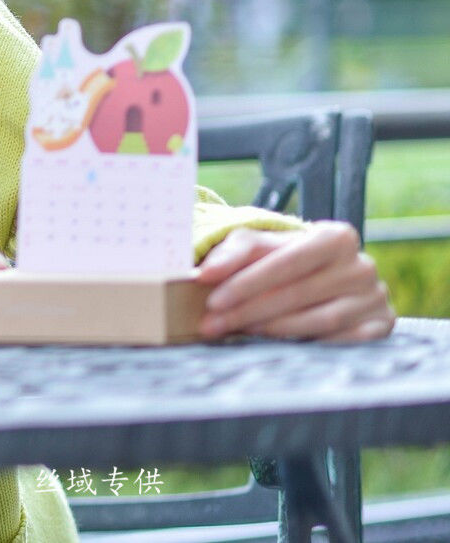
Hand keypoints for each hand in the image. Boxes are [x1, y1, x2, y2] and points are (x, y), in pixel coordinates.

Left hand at [195, 222, 394, 342]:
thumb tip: (203, 274)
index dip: (247, 282)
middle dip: (250, 310)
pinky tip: (276, 346)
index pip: (287, 262)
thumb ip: (229, 254)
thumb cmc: (279, 259)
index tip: (212, 301)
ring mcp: (375, 298)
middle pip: (299, 293)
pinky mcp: (381, 327)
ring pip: (320, 320)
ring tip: (237, 332)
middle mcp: (362, 266)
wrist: (315, 278)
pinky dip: (308, 345)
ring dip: (274, 329)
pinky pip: (343, 342)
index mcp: (336, 237)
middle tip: (214, 324)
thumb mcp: (254, 245)